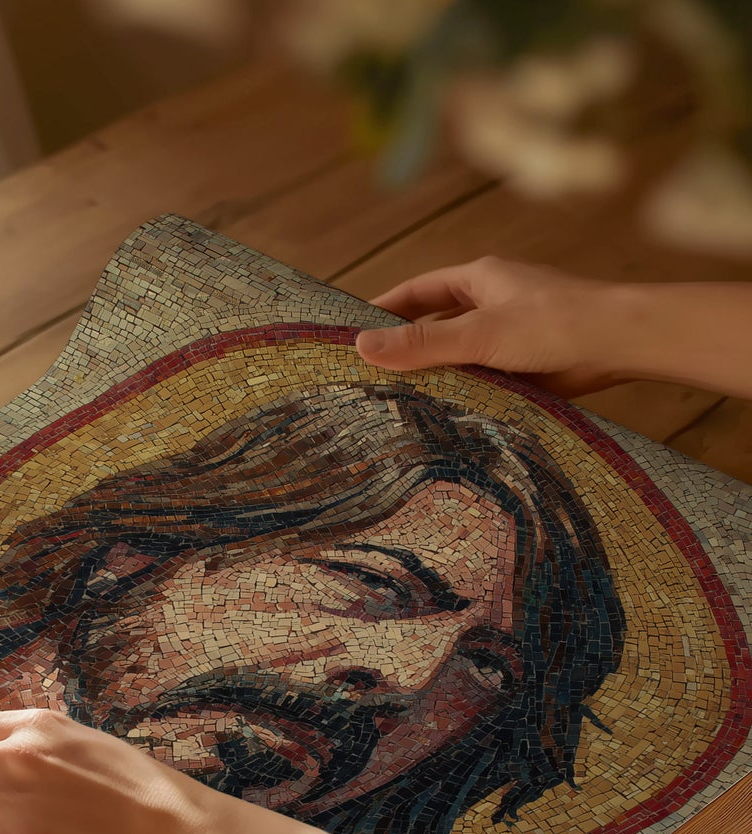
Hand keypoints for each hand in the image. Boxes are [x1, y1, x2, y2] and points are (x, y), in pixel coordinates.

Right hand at [355, 256, 625, 394]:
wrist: (622, 344)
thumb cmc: (556, 323)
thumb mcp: (479, 333)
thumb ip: (422, 342)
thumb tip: (361, 346)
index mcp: (481, 279)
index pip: (418, 291)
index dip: (384, 309)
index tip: (351, 331)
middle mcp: (493, 302)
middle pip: (436, 322)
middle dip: (405, 345)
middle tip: (368, 373)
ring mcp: (510, 334)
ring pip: (458, 353)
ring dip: (435, 373)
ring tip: (396, 401)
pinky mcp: (525, 364)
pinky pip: (481, 377)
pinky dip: (462, 392)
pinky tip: (443, 414)